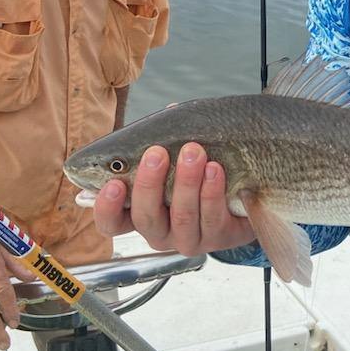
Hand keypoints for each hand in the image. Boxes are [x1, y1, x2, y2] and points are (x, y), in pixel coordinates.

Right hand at [92, 144, 256, 256]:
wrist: (242, 198)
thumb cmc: (198, 176)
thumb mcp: (177, 161)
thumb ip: (166, 142)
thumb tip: (170, 112)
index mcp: (140, 214)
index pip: (111, 222)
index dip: (107, 208)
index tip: (113, 183)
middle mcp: (160, 232)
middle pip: (146, 217)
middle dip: (149, 183)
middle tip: (156, 152)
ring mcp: (188, 239)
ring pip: (182, 216)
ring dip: (186, 182)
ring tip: (193, 152)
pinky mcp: (218, 238)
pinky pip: (212, 218)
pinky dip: (212, 191)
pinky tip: (215, 170)